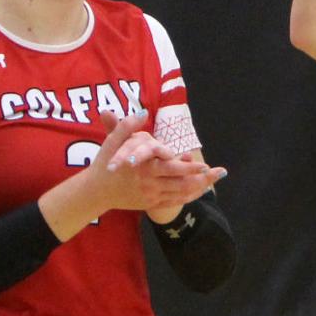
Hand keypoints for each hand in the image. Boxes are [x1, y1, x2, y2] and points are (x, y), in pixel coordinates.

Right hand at [90, 113, 224, 214]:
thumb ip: (126, 126)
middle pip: (181, 182)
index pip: (170, 167)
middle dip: (202, 177)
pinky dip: (189, 196)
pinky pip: (175, 201)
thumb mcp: (112, 142)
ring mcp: (152, 195)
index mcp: (143, 167)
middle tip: (220, 172)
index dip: (188, 167)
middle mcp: (150, 182)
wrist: (96, 192)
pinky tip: (202, 190)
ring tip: (216, 179)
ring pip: (181, 193)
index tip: (203, 163)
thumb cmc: (105, 163)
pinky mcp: (151, 203)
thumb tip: (142, 112)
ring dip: (200, 187)